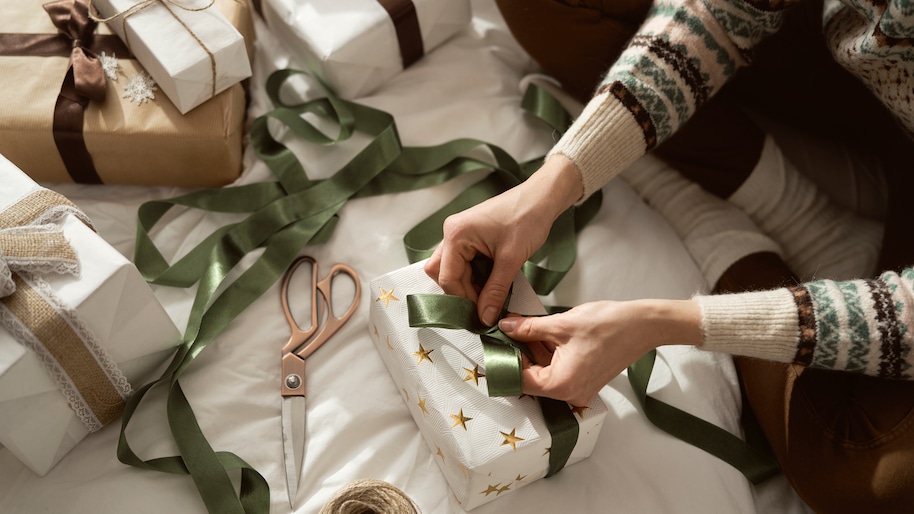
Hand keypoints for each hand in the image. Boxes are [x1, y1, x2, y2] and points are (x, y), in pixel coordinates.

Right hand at [425, 154, 583, 325]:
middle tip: (483, 305)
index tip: (482, 314)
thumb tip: (485, 316)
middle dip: (461, 292)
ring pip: (452, 269)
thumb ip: (495, 291)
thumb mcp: (511, 260)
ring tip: (490, 295)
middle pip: (442, 274)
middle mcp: (452, 232)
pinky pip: (463, 262)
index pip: (448, 278)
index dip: (464, 300)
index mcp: (456, 234)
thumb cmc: (527, 218)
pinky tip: (492, 283)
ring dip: (468, 285)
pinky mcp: (469, 236)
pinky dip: (474, 276)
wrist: (541, 198)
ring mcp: (459, 233)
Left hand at [498, 299, 701, 405]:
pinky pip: (557, 372)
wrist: (643, 325)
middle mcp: (569, 394)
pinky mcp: (585, 381)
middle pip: (531, 379)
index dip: (504, 362)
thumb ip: (529, 328)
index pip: (520, 380)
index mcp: (561, 385)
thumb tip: (505, 327)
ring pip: (544, 375)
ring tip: (519, 331)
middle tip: (503, 334)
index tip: (492, 346)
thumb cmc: (608, 325)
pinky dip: (548, 356)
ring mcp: (579, 389)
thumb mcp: (561, 324)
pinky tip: (540, 336)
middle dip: (517, 356)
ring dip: (532, 355)